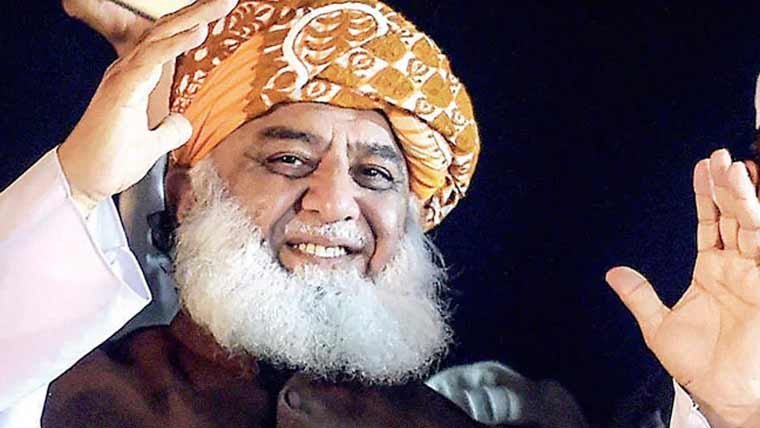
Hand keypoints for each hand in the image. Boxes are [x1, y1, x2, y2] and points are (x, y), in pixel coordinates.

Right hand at [57, 0, 236, 214]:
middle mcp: (129, 71)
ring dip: (194, 19)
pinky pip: (152, 59)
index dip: (194, 25)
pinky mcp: (121, 91)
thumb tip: (184, 123)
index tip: (221, 13)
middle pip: (168, 32)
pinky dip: (176, 44)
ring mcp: (123, 78)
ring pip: (161, 37)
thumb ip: (169, 131)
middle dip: (199, 12)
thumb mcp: (153, 145)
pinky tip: (199, 31)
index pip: (169, 43)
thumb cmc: (111, 161)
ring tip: (221, 4)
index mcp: (137, 79)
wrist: (83, 181)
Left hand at [607, 149, 759, 426]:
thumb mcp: (658, 326)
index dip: (707, 195)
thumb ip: (639, 296)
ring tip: (736, 167)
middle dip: (728, 186)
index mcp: (713, 270)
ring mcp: (756, 275)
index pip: (712, 223)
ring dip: (746, 197)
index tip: (702, 167)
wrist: (722, 394)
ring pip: (754, 226)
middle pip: (735, 217)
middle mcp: (738, 267)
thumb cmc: (697, 365)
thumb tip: (613, 273)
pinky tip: (757, 200)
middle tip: (720, 156)